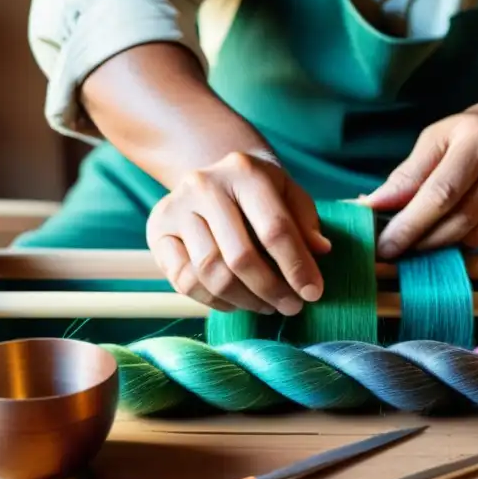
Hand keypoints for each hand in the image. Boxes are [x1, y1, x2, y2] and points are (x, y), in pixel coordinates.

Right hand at [147, 150, 331, 314]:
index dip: (297, 266)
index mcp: (244, 171)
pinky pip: (184, 281)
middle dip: (271, 290)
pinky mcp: (156, 231)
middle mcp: (204, 185)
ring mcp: (175, 207)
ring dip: (245, 300)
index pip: (275, 228)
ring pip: (211, 273)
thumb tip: (320, 251)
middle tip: (292, 307)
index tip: (313, 293)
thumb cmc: (262, 192)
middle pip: (240, 256)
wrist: (216, 176)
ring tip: (268, 306)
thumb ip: (306, 223)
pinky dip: (215, 301)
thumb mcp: (290, 196)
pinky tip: (238, 302)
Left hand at [361, 95, 477, 258]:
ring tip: (415, 242)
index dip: (409, 223)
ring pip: (469, 234)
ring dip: (436, 245)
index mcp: (474, 139)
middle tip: (391, 251)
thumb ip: (408, 174)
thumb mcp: (439, 137)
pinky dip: (460, 241)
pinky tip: (446, 232)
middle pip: (454, 219)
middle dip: (417, 240)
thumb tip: (373, 205)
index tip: (383, 245)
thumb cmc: (475, 131)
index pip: (439, 192)